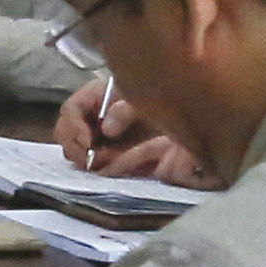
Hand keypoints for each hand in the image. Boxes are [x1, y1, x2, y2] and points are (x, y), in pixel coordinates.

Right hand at [55, 77, 208, 186]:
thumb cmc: (172, 98)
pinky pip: (97, 165)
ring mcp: (104, 139)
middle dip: (74, 145)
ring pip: (78, 151)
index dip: (73, 125)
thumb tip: (107, 128)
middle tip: (88, 156)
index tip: (86, 139)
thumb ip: (126, 107)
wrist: (199, 118)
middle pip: (66, 132)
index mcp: (100, 97)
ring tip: (99, 163)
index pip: (71, 110)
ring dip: (84, 158)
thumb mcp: (148, 96)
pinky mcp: (116, 157)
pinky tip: (107, 170)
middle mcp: (97, 118)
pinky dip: (99, 169)